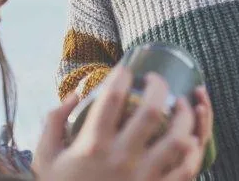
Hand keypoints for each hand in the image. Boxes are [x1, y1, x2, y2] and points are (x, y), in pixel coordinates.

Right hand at [32, 65, 207, 180]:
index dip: (122, 74)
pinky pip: (185, 171)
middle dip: (159, 86)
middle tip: (156, 79)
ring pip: (177, 139)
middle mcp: (121, 159)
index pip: (113, 96)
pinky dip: (193, 152)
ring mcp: (142, 179)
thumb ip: (54, 120)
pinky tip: (189, 139)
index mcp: (92, 145)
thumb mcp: (45, 157)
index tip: (125, 69)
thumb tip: (75, 93)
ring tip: (181, 105)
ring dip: (184, 116)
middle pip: (152, 111)